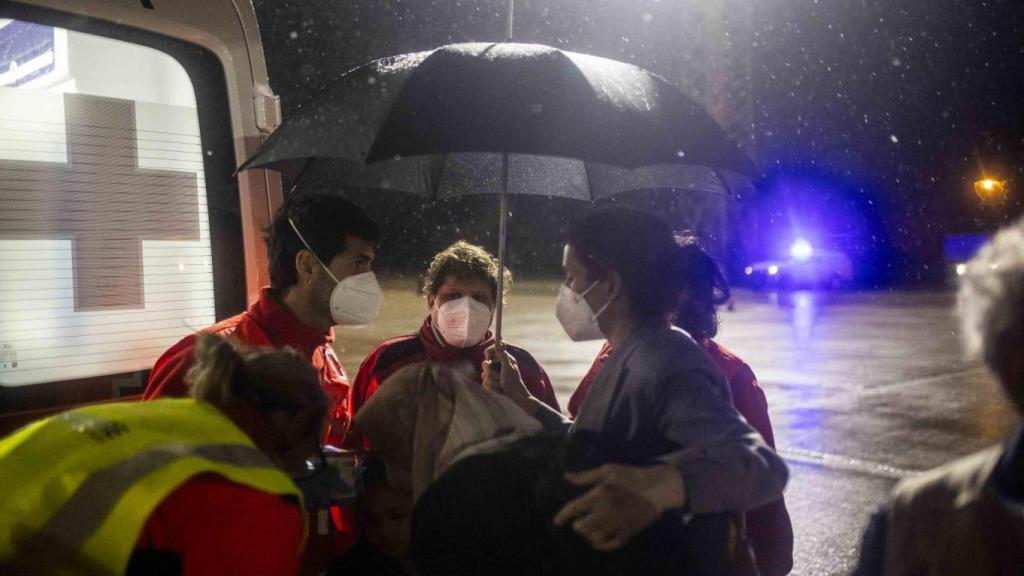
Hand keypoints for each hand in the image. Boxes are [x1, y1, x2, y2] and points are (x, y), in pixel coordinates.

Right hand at [482, 343, 532, 411]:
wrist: (516, 398)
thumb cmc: (514, 382)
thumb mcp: (508, 368)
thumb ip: (502, 356)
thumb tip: (499, 343)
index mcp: (503, 359)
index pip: (490, 351)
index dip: (488, 354)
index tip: (489, 358)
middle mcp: (497, 366)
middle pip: (485, 364)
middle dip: (491, 372)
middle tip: (500, 376)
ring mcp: (493, 376)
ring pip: (483, 375)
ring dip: (493, 381)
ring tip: (501, 385)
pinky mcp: (490, 384)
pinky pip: (484, 384)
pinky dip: (491, 388)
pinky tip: (499, 390)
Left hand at [553, 464, 685, 550]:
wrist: (658, 487)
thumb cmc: (631, 475)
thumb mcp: (607, 470)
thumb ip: (586, 476)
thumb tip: (566, 476)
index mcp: (599, 494)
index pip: (574, 508)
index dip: (562, 515)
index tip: (556, 521)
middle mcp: (606, 511)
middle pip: (583, 526)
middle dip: (577, 526)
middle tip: (577, 524)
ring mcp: (618, 523)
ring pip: (596, 537)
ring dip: (589, 536)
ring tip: (588, 531)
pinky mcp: (629, 531)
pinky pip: (612, 544)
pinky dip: (603, 546)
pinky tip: (598, 543)